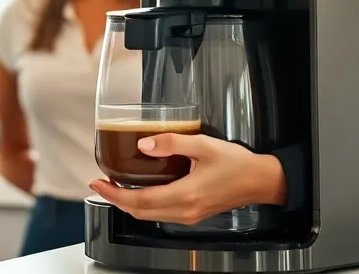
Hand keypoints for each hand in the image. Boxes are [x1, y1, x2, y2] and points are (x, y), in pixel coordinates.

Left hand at [88, 133, 286, 225]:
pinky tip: (139, 190)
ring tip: (114, 186)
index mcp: (185, 195)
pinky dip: (144, 205)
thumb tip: (144, 144)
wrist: (262, 181)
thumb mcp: (203, 145)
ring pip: (150, 215)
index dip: (113, 194)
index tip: (96, 183)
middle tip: (99, 183)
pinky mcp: (194, 215)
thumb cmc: (237, 163)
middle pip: (140, 212)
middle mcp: (185, 211)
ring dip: (129, 203)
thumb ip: (172, 142)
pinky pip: (162, 214)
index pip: (139, 201)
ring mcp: (189, 216)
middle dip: (115, 199)